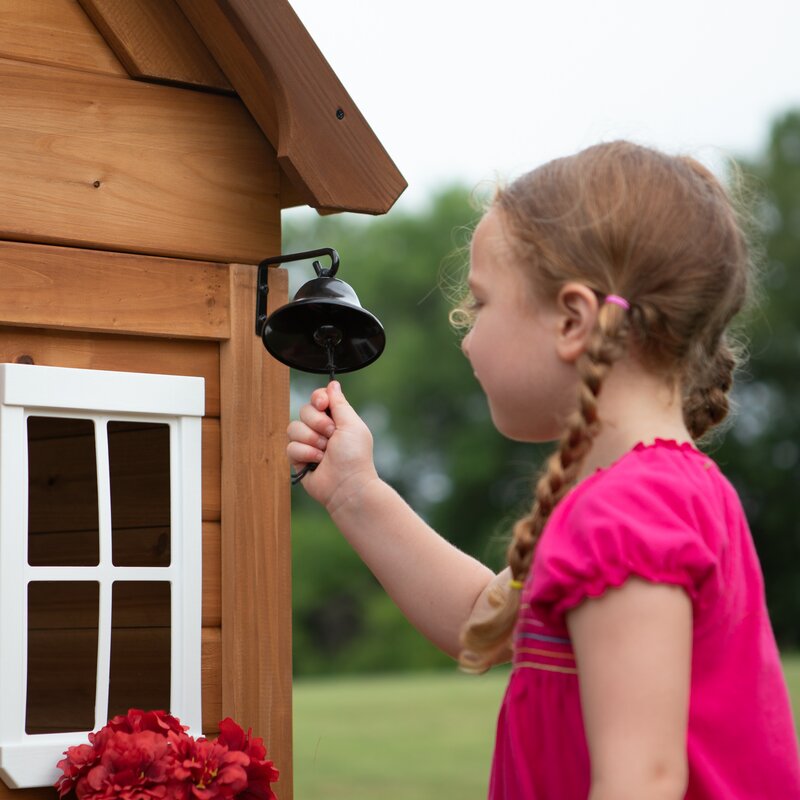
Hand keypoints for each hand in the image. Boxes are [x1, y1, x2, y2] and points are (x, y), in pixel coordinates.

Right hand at [286, 381, 378, 510]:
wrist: (347, 485)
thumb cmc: (354, 456)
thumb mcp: (351, 424)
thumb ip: (339, 403)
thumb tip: (332, 384)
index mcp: (336, 419)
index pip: (318, 398)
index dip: (318, 399)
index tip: (323, 405)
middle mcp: (321, 429)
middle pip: (304, 410)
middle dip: (318, 423)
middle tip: (331, 436)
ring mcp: (309, 444)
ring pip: (294, 428)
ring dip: (312, 440)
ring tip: (325, 453)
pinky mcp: (298, 459)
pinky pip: (290, 446)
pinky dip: (305, 453)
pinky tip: (317, 462)